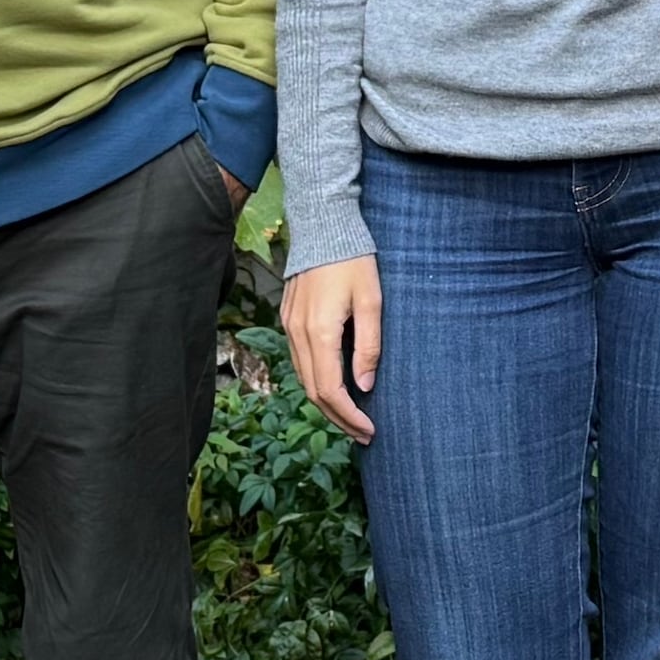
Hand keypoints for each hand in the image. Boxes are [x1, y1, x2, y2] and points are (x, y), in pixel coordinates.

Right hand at [282, 255, 379, 442]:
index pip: (330, 390)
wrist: (323, 226)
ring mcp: (289, 326)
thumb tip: (364, 387)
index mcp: (319, 332)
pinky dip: (316, 381)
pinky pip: (300, 361)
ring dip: (326, 402)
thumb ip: (369, 346)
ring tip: (352, 417)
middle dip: (338, 417)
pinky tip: (335, 387)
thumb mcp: (371, 301)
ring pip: (304, 378)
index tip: (369, 430)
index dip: (349, 416)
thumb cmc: (353, 260)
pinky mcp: (288, 319)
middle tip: (363, 433)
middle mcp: (297, 333)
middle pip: (313, 391)